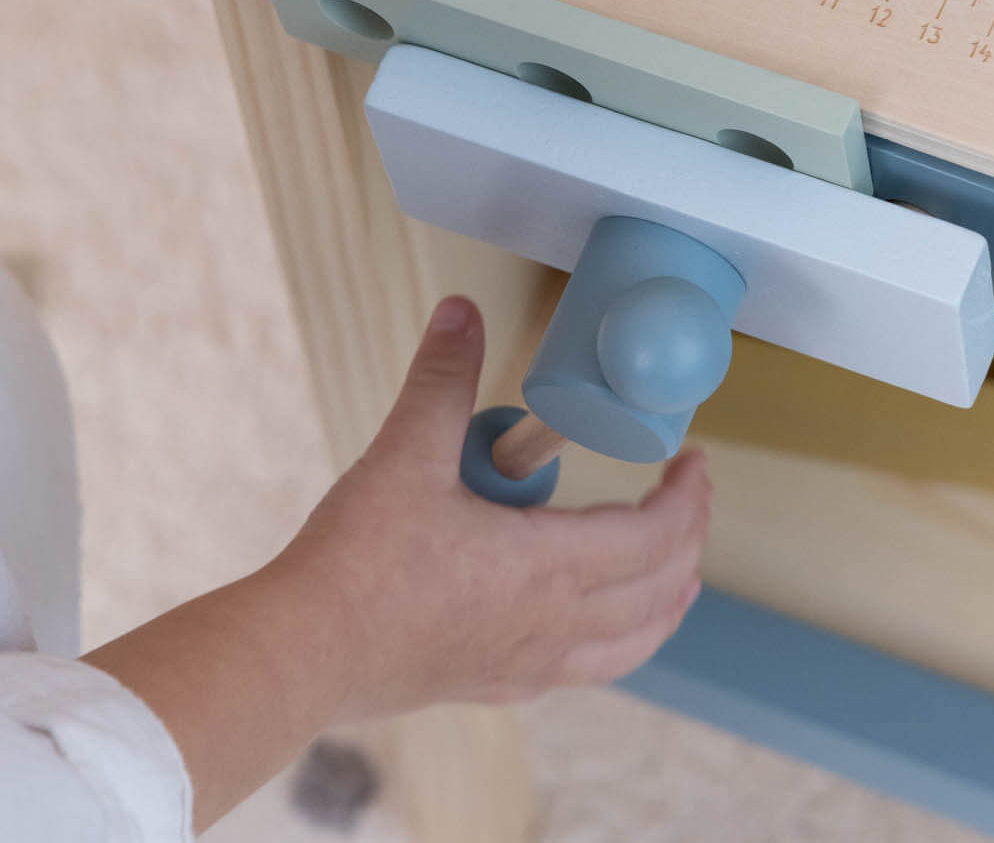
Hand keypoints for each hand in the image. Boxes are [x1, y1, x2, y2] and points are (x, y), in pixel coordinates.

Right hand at [279, 295, 710, 718]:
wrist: (300, 655)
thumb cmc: (356, 563)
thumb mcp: (406, 452)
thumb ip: (442, 377)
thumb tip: (460, 311)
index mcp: (547, 566)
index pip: (654, 535)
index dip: (687, 496)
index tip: (693, 457)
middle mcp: (551, 623)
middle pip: (658, 587)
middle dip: (689, 536)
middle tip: (690, 493)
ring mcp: (527, 663)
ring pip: (632, 641)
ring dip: (668, 598)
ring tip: (682, 572)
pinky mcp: (496, 684)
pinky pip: (588, 669)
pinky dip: (622, 641)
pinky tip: (605, 627)